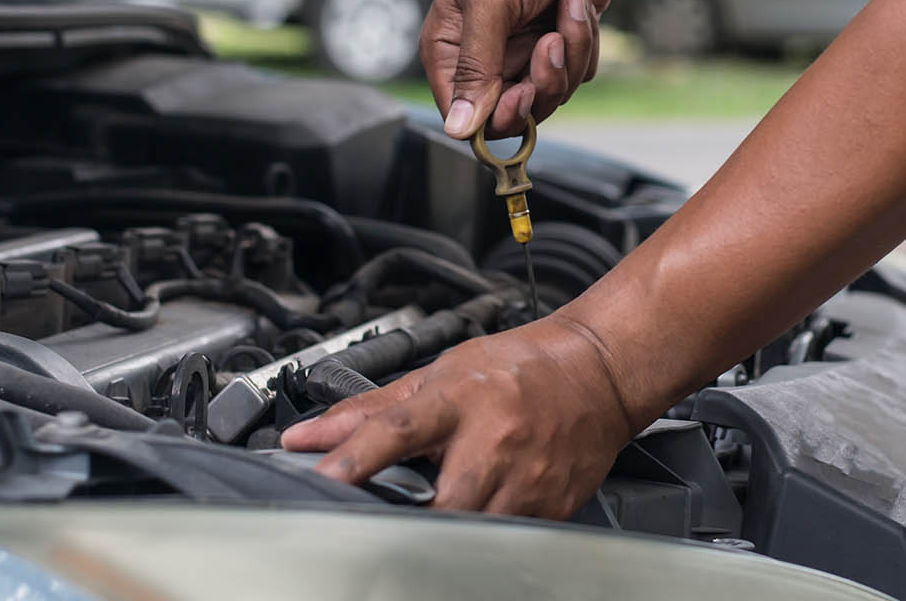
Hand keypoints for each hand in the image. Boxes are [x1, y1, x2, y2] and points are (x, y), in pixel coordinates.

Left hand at [280, 314, 639, 517]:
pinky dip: (482, 533)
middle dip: (407, 517)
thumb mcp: (441, 373)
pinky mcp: (551, 508)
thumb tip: (309, 436)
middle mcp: (495, 439)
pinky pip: (505, 537)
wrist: (597, 371)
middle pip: (439, 501)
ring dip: (444, 530)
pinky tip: (479, 511)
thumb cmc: (519, 368)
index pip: (397, 428)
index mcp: (461, 398)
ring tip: (434, 512)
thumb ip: (371, 408)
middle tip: (387, 514)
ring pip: (472, 530)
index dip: (355, 457)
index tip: (323, 477)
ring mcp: (527, 479)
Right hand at [422, 0, 614, 137]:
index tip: (519, 93)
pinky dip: (584, 39)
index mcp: (448, 46)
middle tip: (550, 46)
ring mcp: (523, 53)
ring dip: (569, 53)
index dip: (492, 114)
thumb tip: (456, 127)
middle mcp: (483, 55)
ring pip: (550, 95)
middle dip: (540, 82)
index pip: (460, 113)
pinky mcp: (561, 46)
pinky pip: (578, 73)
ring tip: (565, 7)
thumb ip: (474, 67)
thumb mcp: (490, 0)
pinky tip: (575, 1)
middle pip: (510, 114)